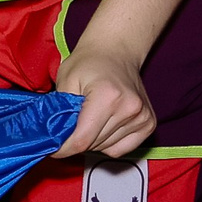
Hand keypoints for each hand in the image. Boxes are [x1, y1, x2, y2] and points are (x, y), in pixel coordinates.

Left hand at [54, 41, 155, 159]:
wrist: (115, 52)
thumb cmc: (87, 64)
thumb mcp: (65, 81)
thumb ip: (59, 112)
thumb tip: (54, 140)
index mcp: (107, 96)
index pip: (82, 140)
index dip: (63, 148)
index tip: (52, 148)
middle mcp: (129, 108)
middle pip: (93, 145)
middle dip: (75, 141)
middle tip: (68, 126)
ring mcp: (143, 117)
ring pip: (105, 149)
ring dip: (92, 141)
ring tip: (89, 119)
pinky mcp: (149, 124)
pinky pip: (120, 149)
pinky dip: (108, 143)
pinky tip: (104, 125)